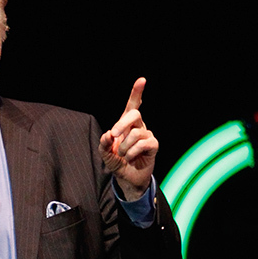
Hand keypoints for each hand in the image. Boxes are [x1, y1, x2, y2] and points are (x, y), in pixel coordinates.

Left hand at [99, 77, 157, 199]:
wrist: (127, 178)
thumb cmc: (117, 162)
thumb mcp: (105, 153)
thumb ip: (104, 144)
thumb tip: (109, 135)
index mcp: (127, 124)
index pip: (133, 105)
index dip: (137, 93)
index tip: (142, 80)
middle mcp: (138, 126)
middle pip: (134, 113)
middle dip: (122, 123)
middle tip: (114, 135)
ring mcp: (147, 135)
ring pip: (136, 133)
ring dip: (125, 146)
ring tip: (124, 155)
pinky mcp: (153, 145)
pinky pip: (143, 143)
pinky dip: (133, 152)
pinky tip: (131, 158)